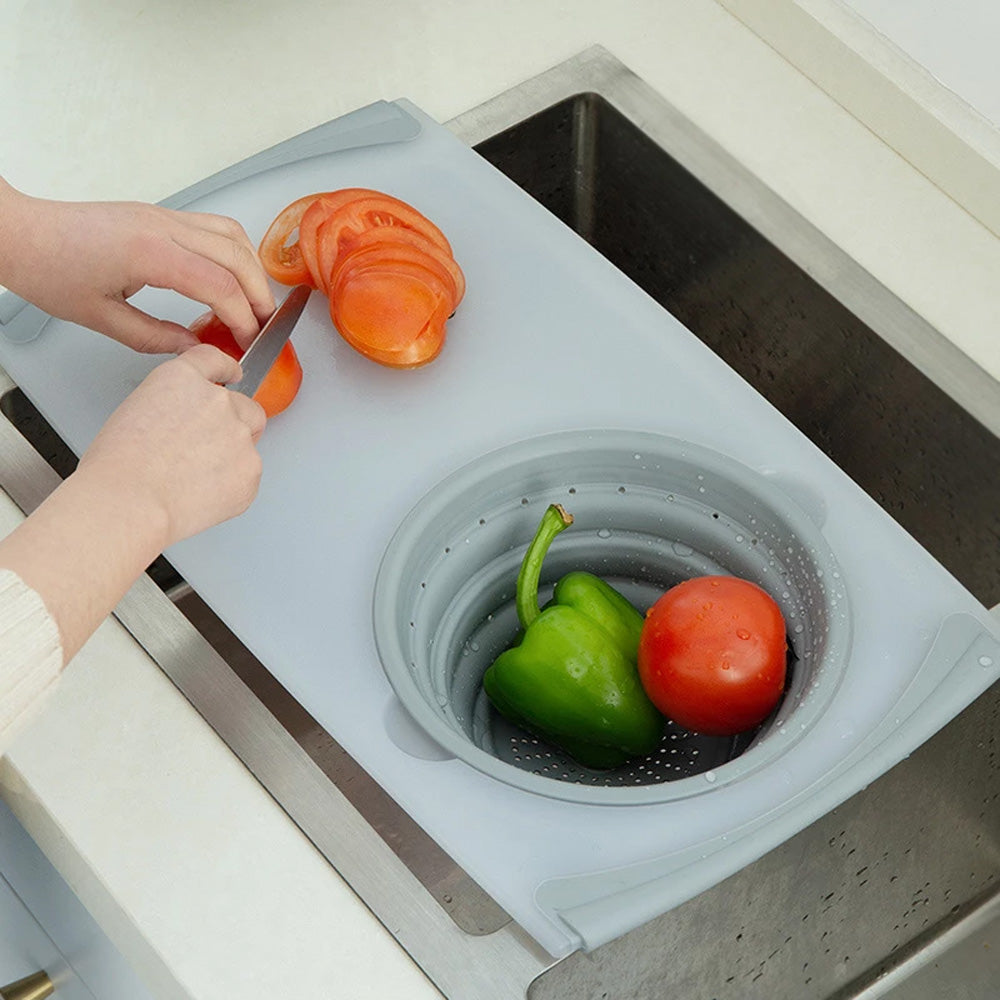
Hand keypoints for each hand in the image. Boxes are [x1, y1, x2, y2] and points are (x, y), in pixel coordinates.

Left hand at [0, 178, 274, 352]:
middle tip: (263, 328)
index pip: (220, 285)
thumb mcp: (102, 319)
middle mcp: (163, 227)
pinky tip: (232, 277)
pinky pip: (215, 226)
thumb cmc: (51, 271)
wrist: (22, 233)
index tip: (247, 342)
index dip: (243, 318)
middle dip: (258, 296)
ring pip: (233, 235)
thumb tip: (196, 350)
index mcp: (149, 254)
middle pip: (237, 258)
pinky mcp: (161, 214)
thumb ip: (157, 338)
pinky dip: (236, 252)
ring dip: (252, 270)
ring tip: (253, 303)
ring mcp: (165, 215)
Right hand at [77, 345, 266, 547]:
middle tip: (207, 451)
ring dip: (232, 457)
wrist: (131, 500)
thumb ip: (175, 406)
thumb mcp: (137, 410)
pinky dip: (232, 487)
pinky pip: (248, 476)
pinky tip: (201, 494)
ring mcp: (239, 434)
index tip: (232, 375)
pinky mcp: (251, 469)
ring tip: (193, 479)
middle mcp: (218, 400)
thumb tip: (190, 424)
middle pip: (245, 406)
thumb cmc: (120, 465)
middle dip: (234, 425)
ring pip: (249, 443)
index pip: (215, 360)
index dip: (226, 370)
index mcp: (184, 378)